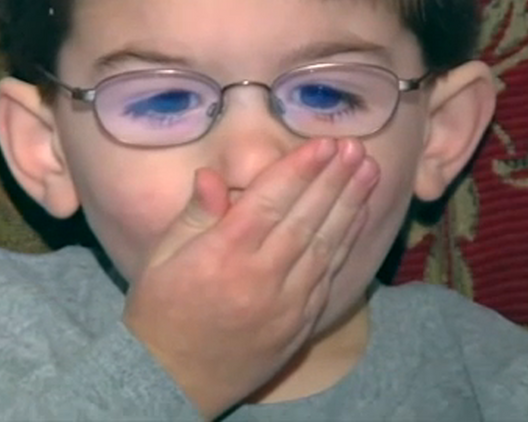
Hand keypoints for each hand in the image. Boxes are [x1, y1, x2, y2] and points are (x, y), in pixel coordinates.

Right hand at [123, 137, 379, 419]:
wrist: (171, 383)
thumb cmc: (159, 314)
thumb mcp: (159, 259)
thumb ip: (193, 216)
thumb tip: (211, 176)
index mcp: (222, 256)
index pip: (269, 202)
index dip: (300, 169)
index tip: (323, 144)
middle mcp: (260, 278)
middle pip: (306, 219)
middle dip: (334, 179)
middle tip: (355, 148)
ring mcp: (285, 304)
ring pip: (325, 245)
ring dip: (350, 205)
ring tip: (369, 172)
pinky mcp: (299, 323)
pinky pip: (328, 275)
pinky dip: (345, 242)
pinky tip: (357, 217)